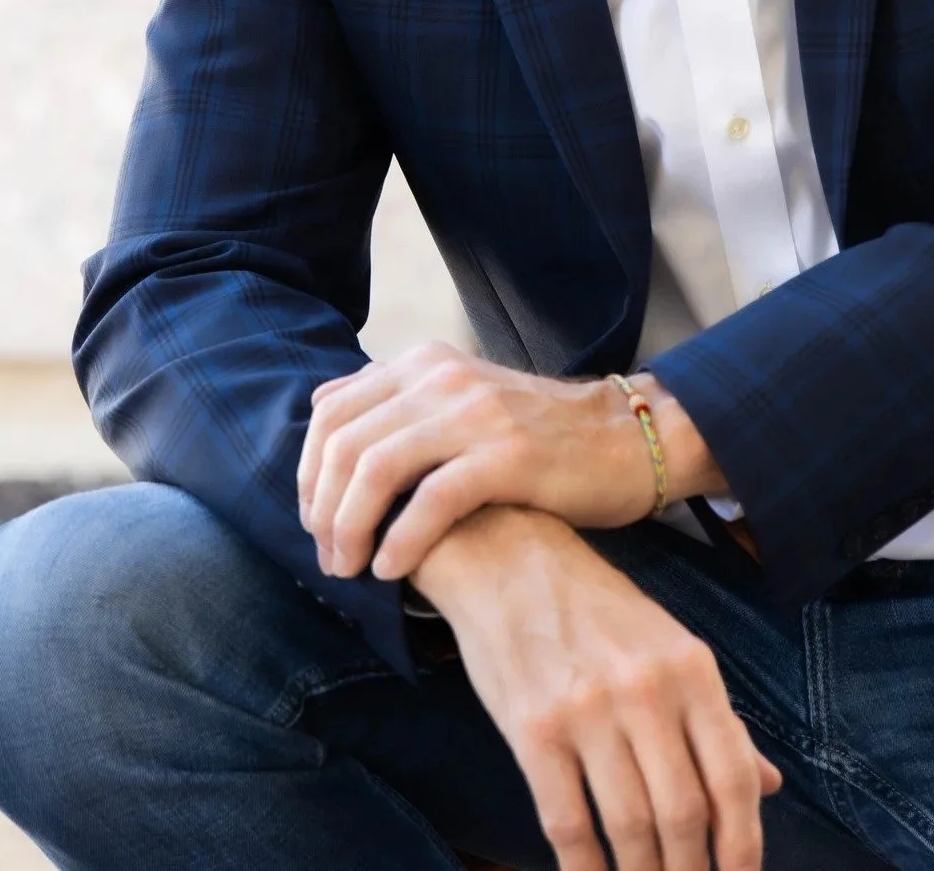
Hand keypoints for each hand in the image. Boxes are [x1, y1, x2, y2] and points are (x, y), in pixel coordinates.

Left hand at [296, 341, 726, 580]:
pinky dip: (400, 539)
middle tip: (330, 558)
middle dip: (323, 509)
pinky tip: (392, 570)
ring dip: (350, 528)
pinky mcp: (508, 456)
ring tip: (351, 569)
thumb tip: (322, 409)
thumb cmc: (537, 434)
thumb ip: (396, 402)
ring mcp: (475, 414)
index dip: (309, 474)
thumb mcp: (460, 398)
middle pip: (344, 443)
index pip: (331, 413)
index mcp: (423, 364)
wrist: (625, 438)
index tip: (313, 523)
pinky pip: (431, 499)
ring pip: (376, 468)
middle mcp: (442, 379)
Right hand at [415, 506, 781, 870]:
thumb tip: (768, 785)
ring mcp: (587, 709)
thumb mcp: (668, 646)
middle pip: (684, 813)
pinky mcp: (533, 729)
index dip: (743, 846)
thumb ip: (717, 718)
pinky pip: (567, 823)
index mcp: (690, 667)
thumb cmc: (595, 608)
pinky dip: (585, 870)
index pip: (732, 777)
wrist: (508, 558)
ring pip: (629, 827)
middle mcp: (645, 688)